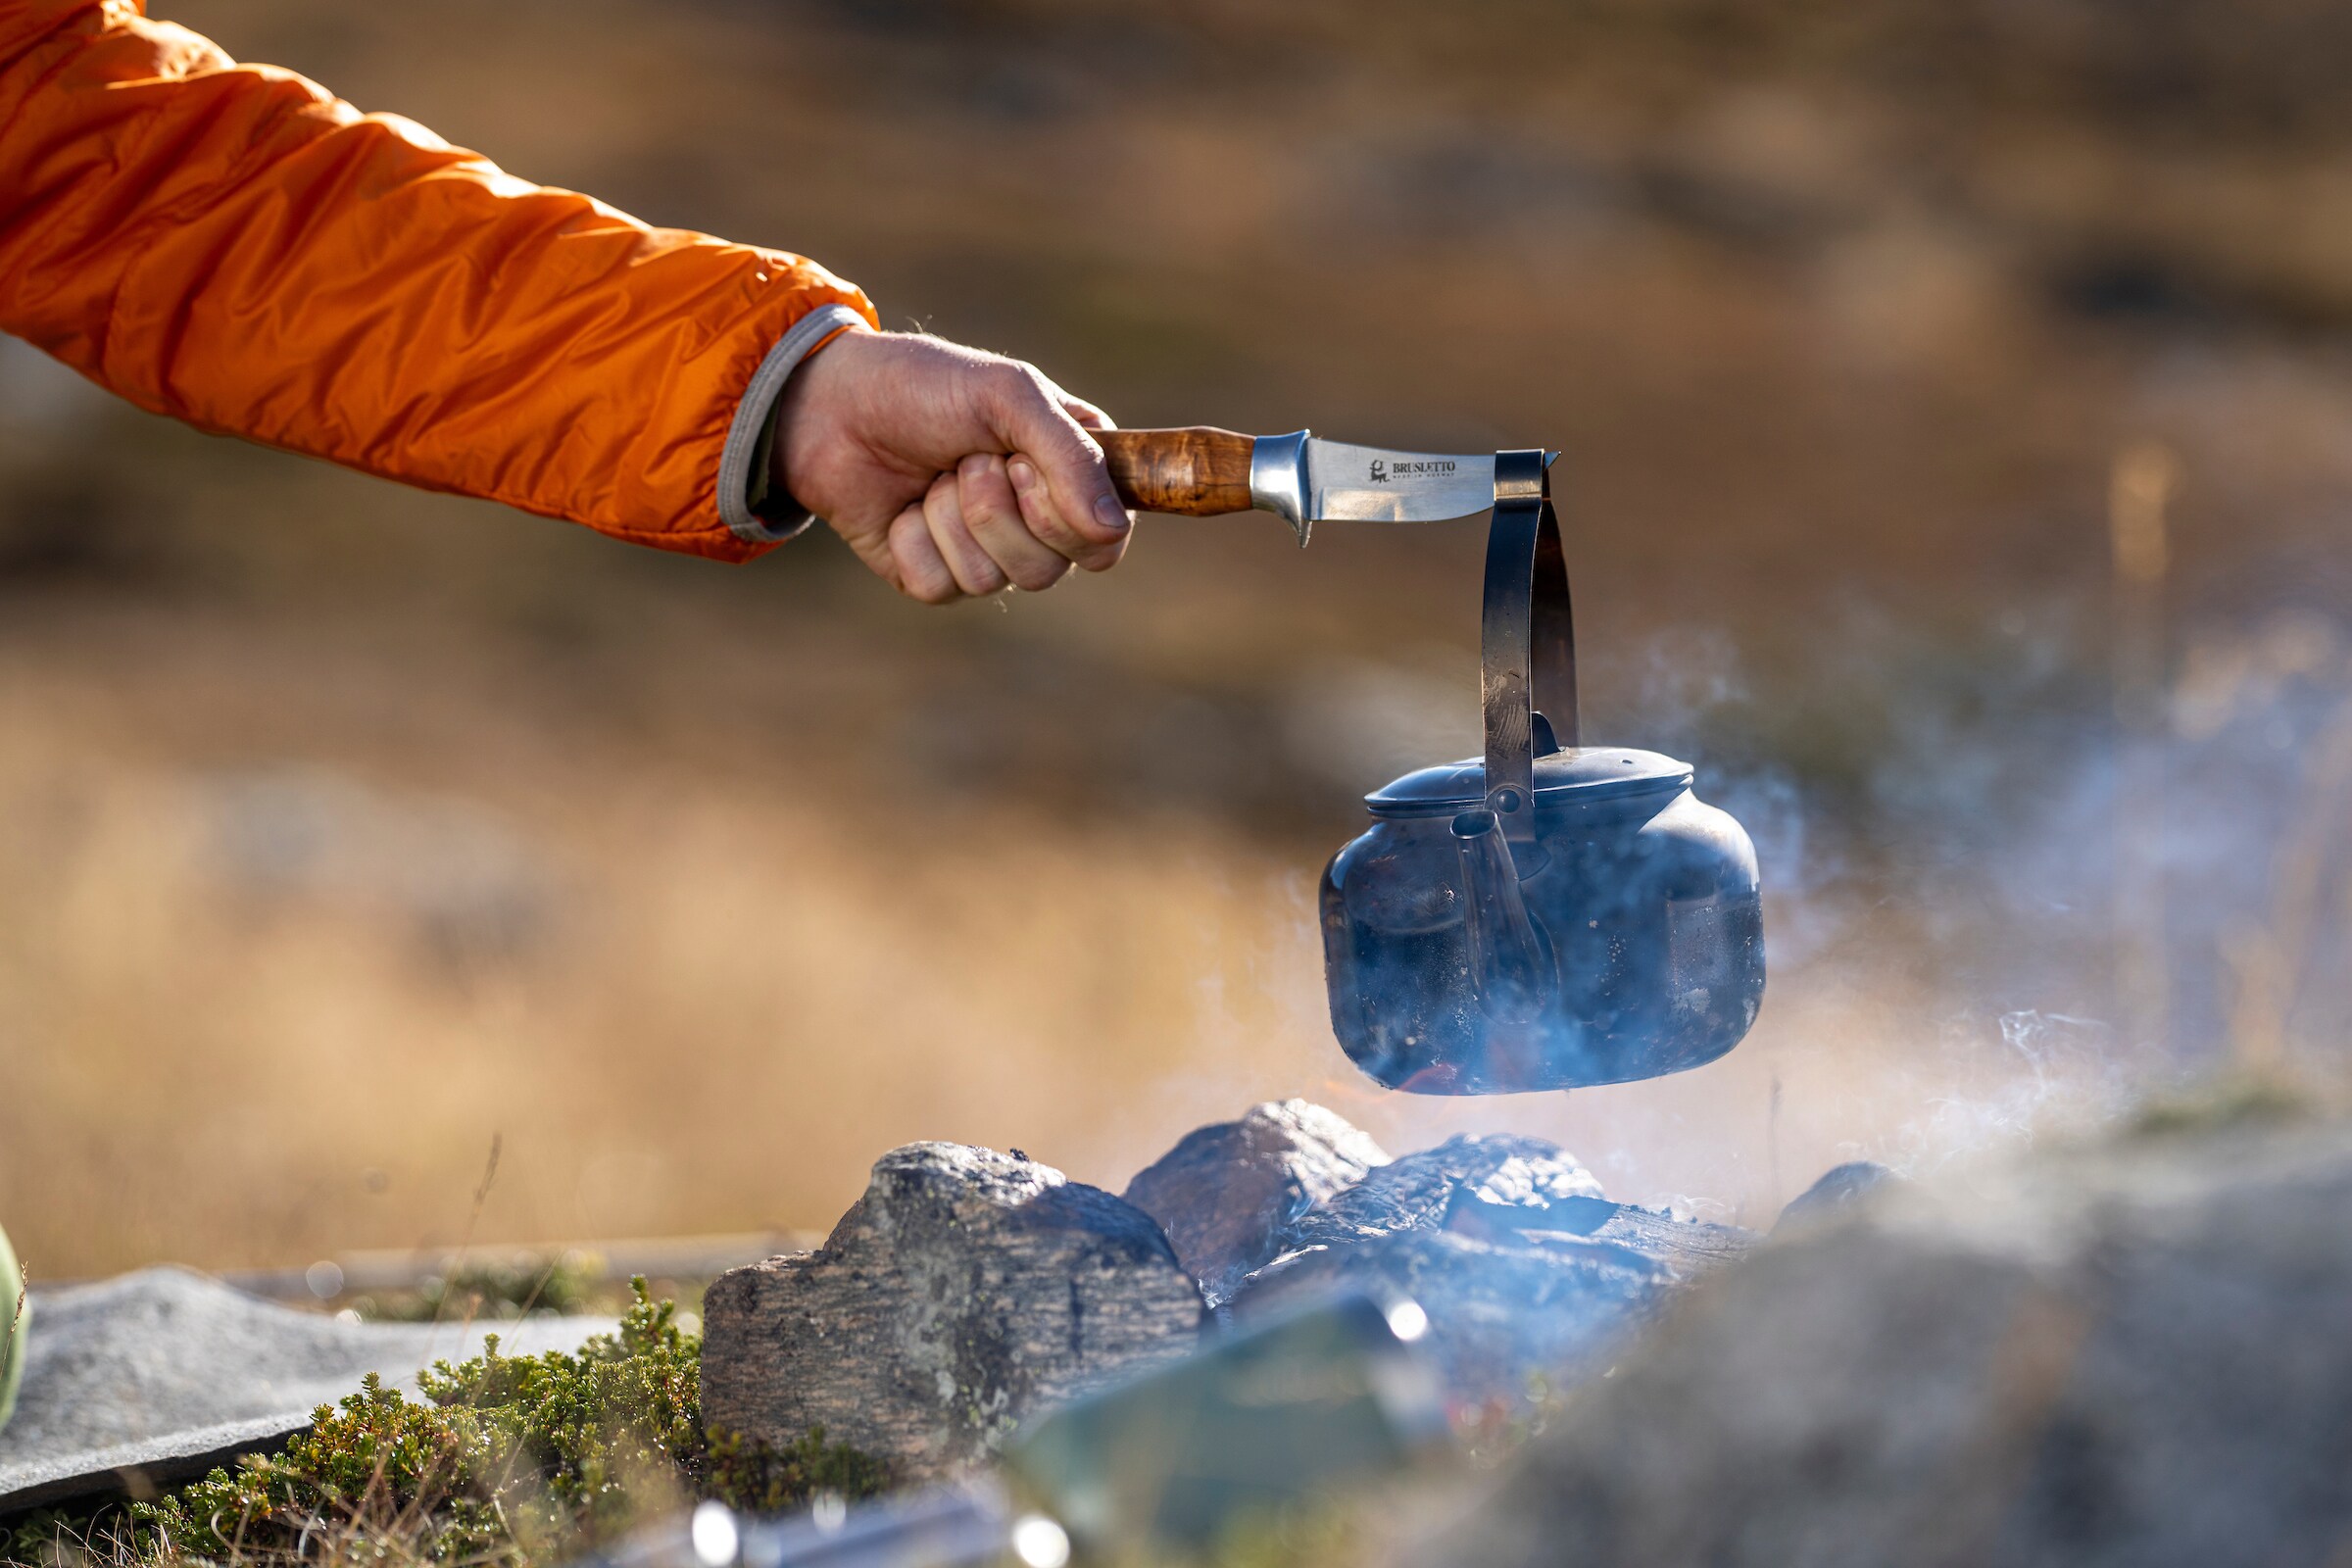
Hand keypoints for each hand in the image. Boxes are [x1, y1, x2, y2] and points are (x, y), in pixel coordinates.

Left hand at [768, 327, 1132, 602]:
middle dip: (996, 509)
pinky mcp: (932, 575)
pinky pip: (941, 586)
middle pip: (1050, 570)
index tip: (1024, 465)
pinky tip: (902, 506)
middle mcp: (1034, 522)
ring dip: (952, 518)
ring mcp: (983, 553)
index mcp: (1069, 475)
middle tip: (968, 459)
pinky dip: (915, 539)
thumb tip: (1110, 530)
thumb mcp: (1010, 395)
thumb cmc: (926, 386)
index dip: (1068, 516)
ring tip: (933, 475)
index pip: (1105, 540)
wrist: (832, 403)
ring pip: (994, 580)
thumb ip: (1070, 456)